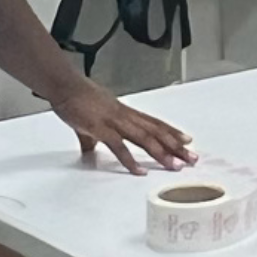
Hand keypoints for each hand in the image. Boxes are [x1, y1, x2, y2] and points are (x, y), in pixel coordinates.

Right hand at [48, 79, 196, 174]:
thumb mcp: (90, 121)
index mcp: (125, 113)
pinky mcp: (101, 128)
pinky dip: (130, 160)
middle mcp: (125, 116)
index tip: (187, 141)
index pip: (155, 123)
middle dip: (175, 146)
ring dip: (161, 153)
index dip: (172, 132)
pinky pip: (119, 147)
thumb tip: (90, 151)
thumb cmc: (76, 99)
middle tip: (192, 158)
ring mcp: (114, 121)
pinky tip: (140, 171)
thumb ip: (94, 138)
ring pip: (144, 138)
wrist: (64, 85)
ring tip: (175, 165)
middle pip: (156, 132)